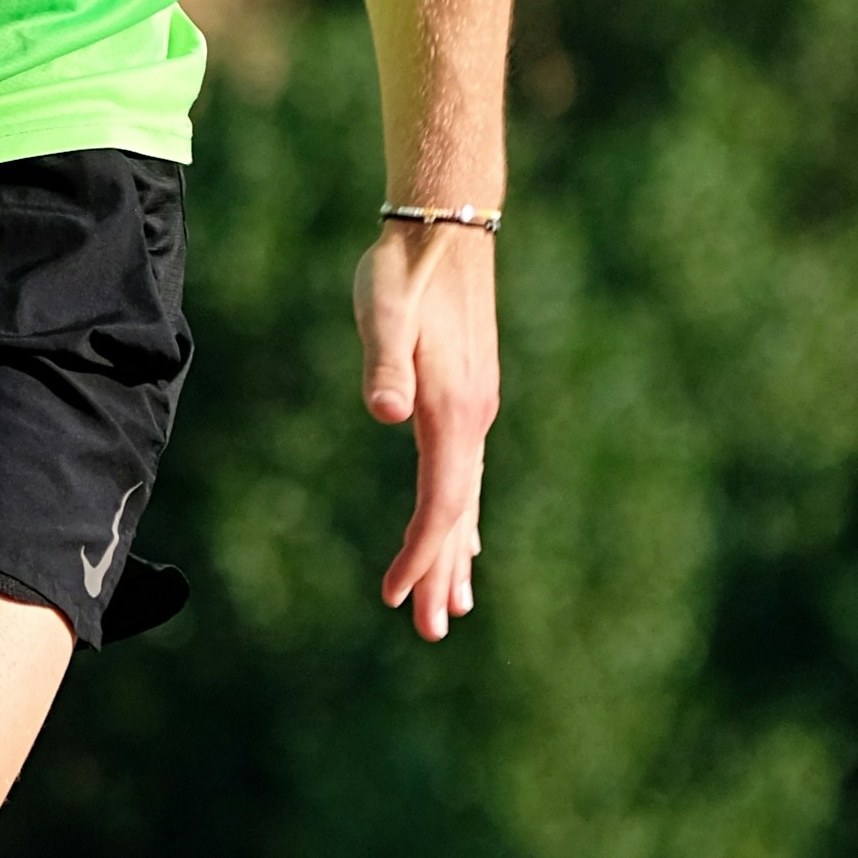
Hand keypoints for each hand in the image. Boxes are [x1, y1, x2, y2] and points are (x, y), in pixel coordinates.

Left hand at [353, 221, 499, 640]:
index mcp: (451, 411)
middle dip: (443, 573)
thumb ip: (383, 363)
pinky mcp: (469, 396)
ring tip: (454, 604)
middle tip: (433, 631)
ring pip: (467, 498)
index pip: (441, 503)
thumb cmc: (402, 269)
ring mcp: (475, 408)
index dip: (420, 553)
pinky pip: (467, 474)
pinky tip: (466, 537)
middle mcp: (472, 418)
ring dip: (458, 553)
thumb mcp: (382, 310)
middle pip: (460, 514)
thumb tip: (385, 412)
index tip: (398, 597)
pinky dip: (463, 514)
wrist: (445, 226)